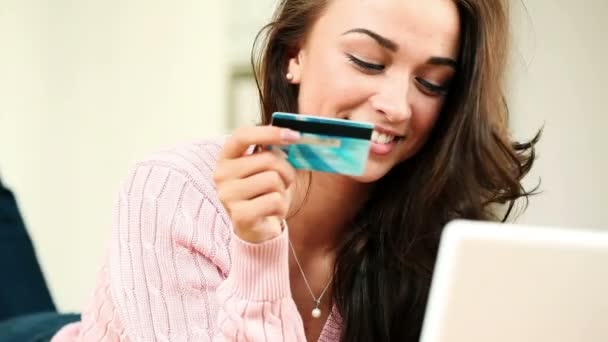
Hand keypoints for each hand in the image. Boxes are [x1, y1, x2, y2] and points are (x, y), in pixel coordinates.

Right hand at [214, 126, 300, 242]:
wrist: (254, 228)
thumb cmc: (262, 192)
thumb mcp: (264, 168)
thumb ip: (271, 151)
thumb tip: (292, 135)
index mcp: (226, 157)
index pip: (242, 136)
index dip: (268, 132)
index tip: (294, 135)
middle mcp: (221, 174)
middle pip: (267, 159)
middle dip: (286, 170)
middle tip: (285, 181)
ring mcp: (228, 195)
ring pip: (273, 180)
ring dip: (283, 190)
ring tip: (274, 198)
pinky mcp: (240, 215)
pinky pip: (275, 201)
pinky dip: (282, 207)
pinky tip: (272, 212)